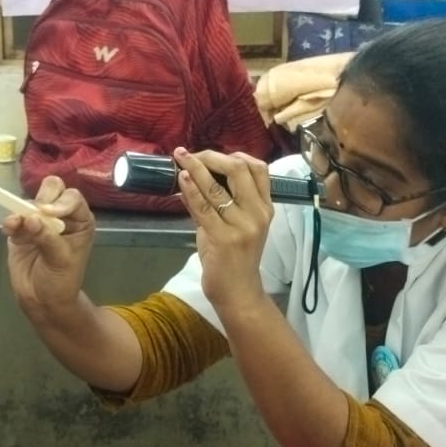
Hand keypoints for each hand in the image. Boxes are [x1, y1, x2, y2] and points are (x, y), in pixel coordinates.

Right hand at [2, 175, 94, 316]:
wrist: (42, 300)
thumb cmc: (61, 281)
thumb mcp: (61, 260)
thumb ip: (48, 238)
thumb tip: (30, 219)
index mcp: (80, 220)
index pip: (72, 197)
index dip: (60, 201)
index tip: (48, 213)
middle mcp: (61, 215)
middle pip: (51, 190)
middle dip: (41, 200)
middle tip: (34, 215)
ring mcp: (39, 221)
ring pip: (29, 201)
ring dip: (22, 210)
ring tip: (17, 226)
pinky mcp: (20, 229)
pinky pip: (13, 216)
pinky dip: (10, 221)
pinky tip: (9, 231)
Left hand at [173, 148, 271, 312]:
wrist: (238, 292)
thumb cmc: (235, 258)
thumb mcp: (235, 226)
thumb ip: (221, 202)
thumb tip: (194, 176)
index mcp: (265, 208)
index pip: (259, 169)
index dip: (235, 155)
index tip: (213, 155)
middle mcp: (258, 214)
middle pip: (239, 170)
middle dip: (211, 157)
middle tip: (190, 154)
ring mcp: (242, 227)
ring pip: (217, 187)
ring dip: (195, 168)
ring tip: (180, 157)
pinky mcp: (224, 239)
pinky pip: (204, 207)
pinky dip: (190, 189)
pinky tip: (181, 178)